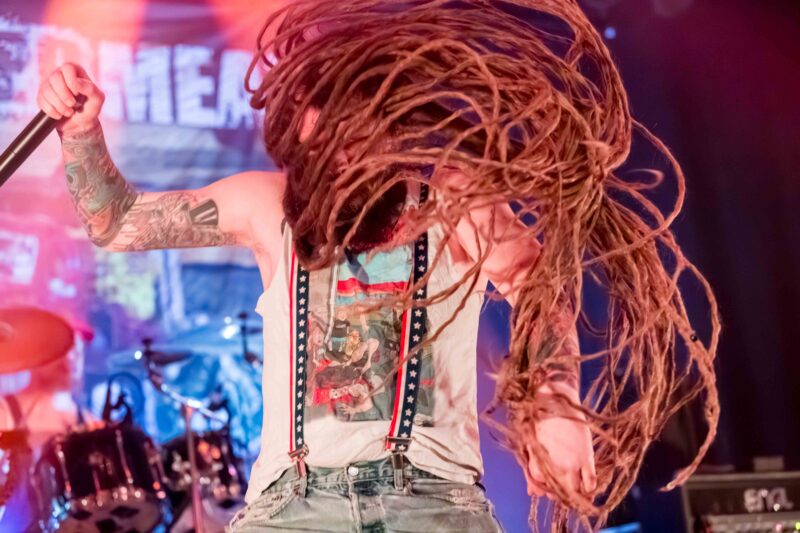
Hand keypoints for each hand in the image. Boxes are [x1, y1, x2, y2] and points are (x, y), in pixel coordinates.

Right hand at [36, 63, 104, 134]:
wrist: (79, 124)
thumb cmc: (90, 109)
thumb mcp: (97, 99)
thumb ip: (91, 89)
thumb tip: (76, 83)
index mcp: (74, 71)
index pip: (68, 68)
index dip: (71, 82)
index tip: (78, 94)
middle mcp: (60, 74)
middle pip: (55, 77)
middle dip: (64, 95)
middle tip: (73, 104)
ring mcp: (48, 85)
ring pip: (47, 90)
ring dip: (60, 105)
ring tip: (69, 112)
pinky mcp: (41, 96)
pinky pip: (41, 101)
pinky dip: (52, 111)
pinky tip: (60, 114)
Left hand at [524, 382, 596, 499]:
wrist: (557, 400)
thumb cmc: (540, 419)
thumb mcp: (530, 442)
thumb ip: (532, 468)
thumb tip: (532, 493)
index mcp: (540, 460)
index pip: (539, 484)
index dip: (541, 488)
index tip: (543, 488)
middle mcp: (557, 465)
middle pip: (558, 491)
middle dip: (557, 493)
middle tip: (558, 491)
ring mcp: (574, 462)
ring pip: (575, 489)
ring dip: (573, 493)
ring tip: (573, 492)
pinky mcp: (588, 456)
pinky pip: (591, 481)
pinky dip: (589, 488)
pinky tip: (587, 489)